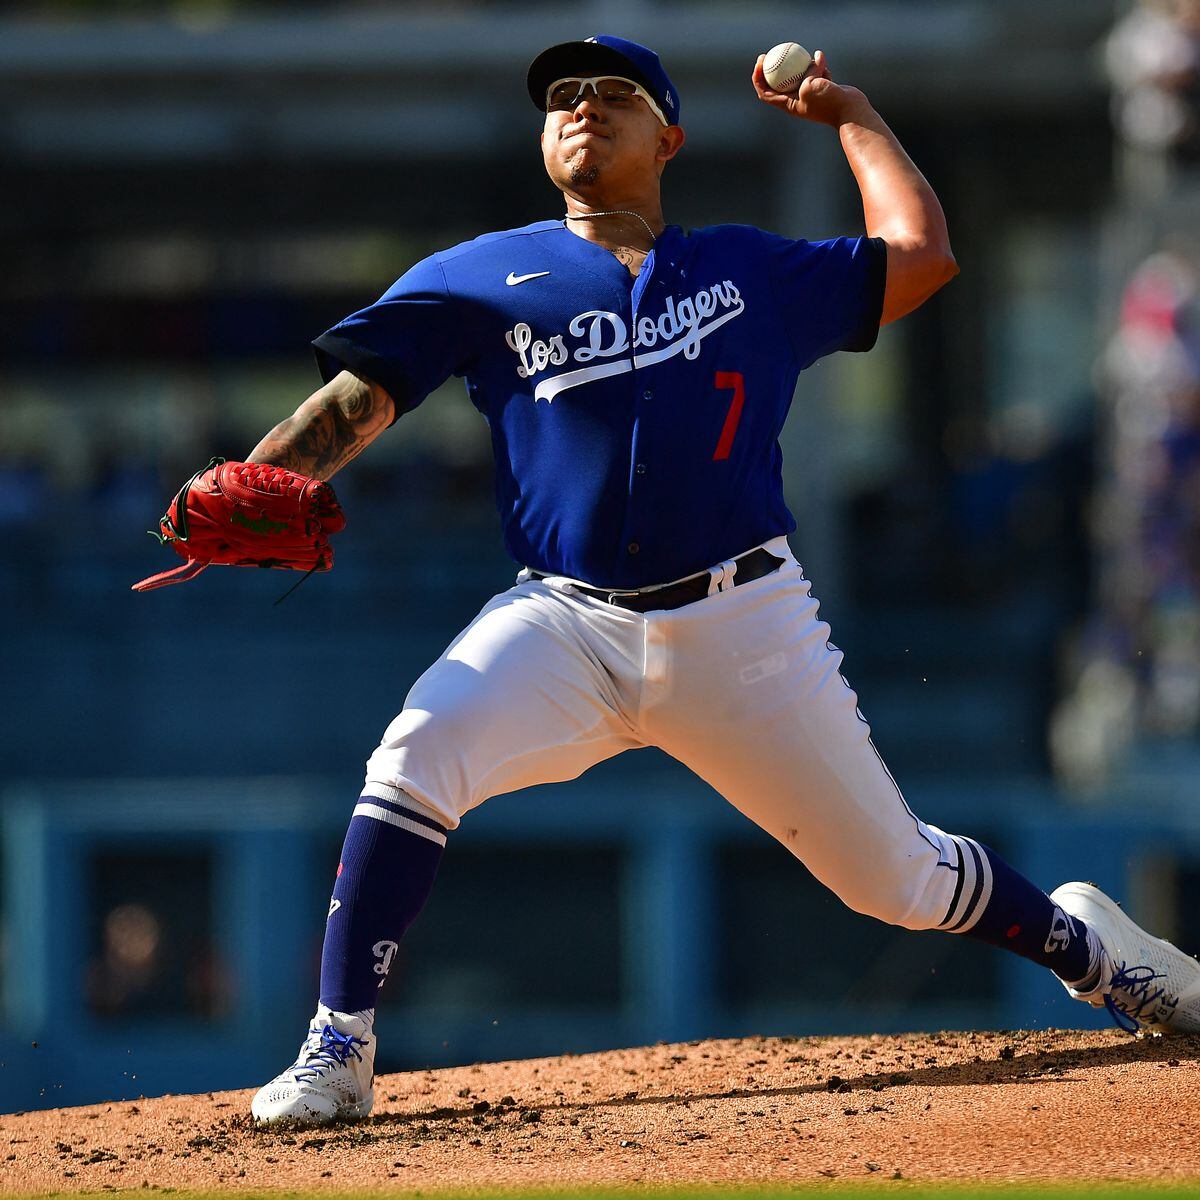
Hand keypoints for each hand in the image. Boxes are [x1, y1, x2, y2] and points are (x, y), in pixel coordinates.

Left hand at [751, 49, 866, 127]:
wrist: (850, 110)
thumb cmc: (827, 102)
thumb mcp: (811, 85)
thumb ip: (808, 71)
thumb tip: (814, 57)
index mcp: (789, 105)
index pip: (766, 93)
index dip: (758, 78)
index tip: (761, 62)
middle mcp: (797, 100)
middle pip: (780, 83)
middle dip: (774, 67)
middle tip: (774, 50)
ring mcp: (810, 94)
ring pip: (800, 74)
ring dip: (802, 63)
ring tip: (804, 54)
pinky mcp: (822, 88)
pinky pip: (816, 72)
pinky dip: (819, 66)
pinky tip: (821, 58)